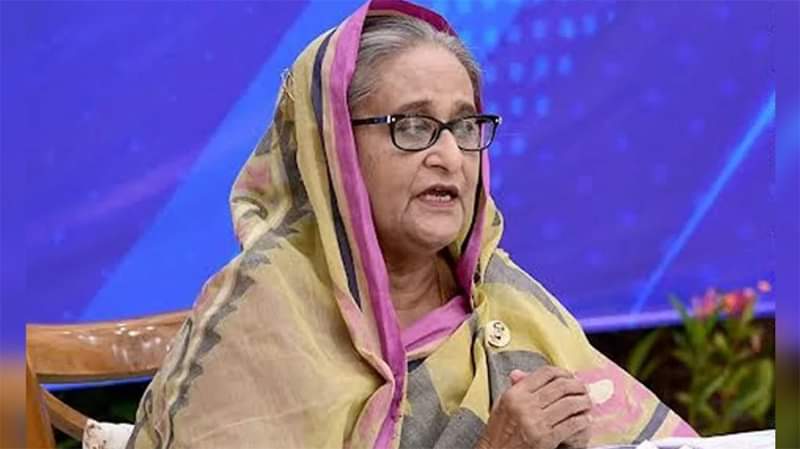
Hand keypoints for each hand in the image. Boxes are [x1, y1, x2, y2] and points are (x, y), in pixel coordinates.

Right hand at [476, 366, 591, 448]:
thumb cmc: (499, 434)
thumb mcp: (501, 406)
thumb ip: (513, 389)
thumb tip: (520, 373)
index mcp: (515, 394)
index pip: (545, 374)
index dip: (562, 372)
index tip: (569, 376)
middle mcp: (525, 405)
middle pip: (560, 387)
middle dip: (577, 386)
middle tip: (583, 389)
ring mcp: (536, 422)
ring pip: (569, 404)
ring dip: (583, 402)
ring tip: (586, 403)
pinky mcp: (546, 438)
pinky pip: (571, 424)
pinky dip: (582, 420)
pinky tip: (584, 419)